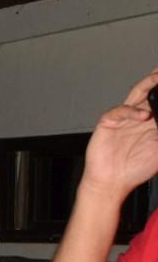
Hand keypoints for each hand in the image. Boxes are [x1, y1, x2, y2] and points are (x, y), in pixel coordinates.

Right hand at [80, 68, 157, 204]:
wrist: (111, 183)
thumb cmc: (134, 170)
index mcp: (152, 121)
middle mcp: (138, 116)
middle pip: (149, 90)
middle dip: (156, 79)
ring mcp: (123, 118)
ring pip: (136, 94)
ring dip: (147, 84)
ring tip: (157, 78)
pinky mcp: (108, 122)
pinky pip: (120, 111)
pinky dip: (131, 111)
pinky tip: (143, 115)